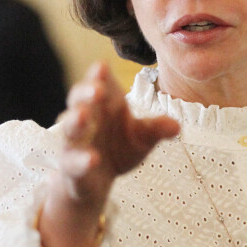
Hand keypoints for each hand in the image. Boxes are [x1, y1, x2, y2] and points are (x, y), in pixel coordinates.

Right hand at [39, 62, 179, 246]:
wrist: (98, 181)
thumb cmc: (119, 146)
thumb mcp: (142, 136)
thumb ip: (156, 129)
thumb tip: (177, 126)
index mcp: (103, 103)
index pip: (99, 82)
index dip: (99, 74)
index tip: (103, 65)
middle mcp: (85, 117)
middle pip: (79, 99)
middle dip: (86, 92)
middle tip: (97, 89)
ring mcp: (74, 141)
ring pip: (69, 127)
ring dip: (74, 120)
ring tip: (82, 116)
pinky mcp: (70, 167)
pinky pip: (72, 162)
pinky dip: (82, 160)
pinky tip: (93, 159)